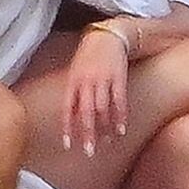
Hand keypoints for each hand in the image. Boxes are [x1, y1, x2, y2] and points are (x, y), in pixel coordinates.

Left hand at [62, 26, 130, 157]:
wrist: (107, 36)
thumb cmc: (88, 57)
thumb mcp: (75, 72)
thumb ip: (73, 93)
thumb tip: (72, 118)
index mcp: (73, 82)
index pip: (68, 108)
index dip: (68, 128)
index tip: (68, 145)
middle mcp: (86, 82)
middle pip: (86, 112)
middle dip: (87, 133)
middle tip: (89, 152)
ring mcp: (103, 80)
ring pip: (103, 109)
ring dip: (104, 129)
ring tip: (106, 144)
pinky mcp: (118, 78)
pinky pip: (119, 101)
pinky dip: (120, 117)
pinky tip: (120, 130)